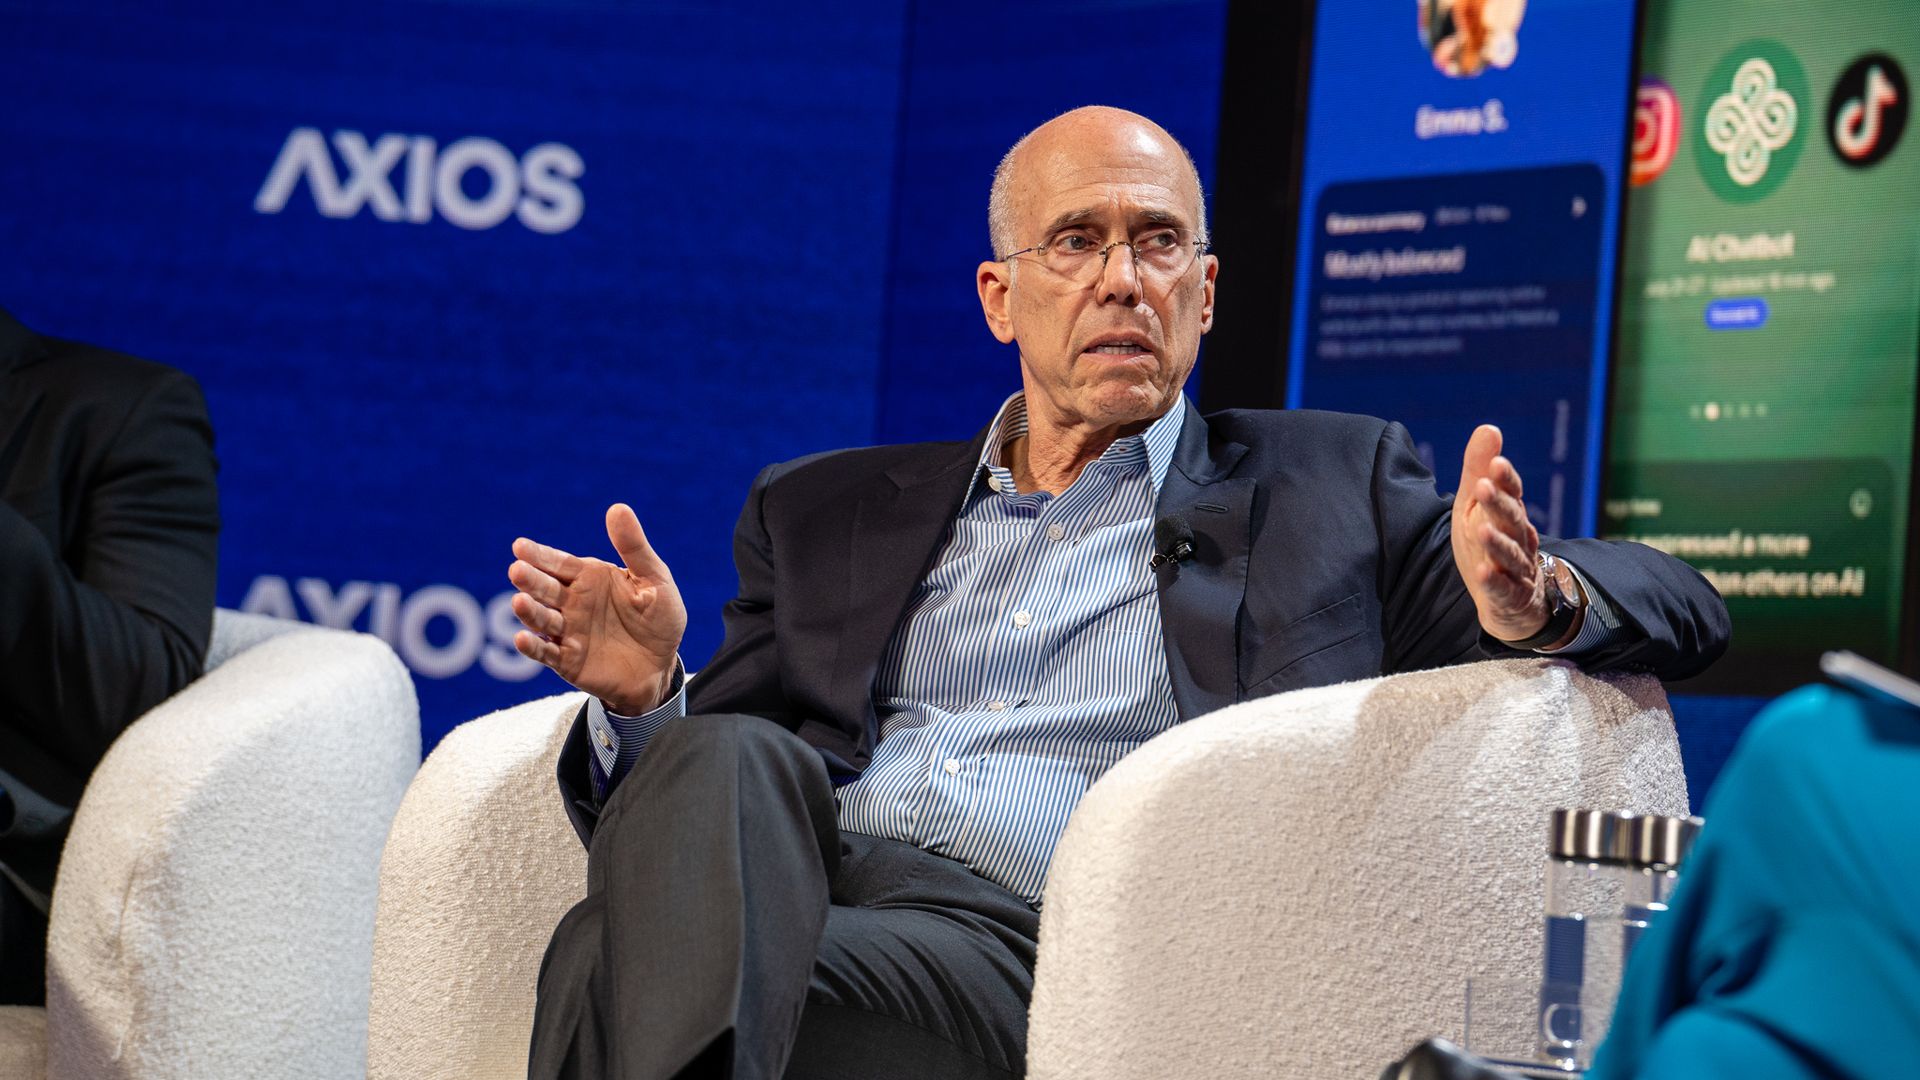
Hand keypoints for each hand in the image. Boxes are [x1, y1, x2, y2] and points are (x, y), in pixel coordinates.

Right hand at [508, 504, 687, 714]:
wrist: (663, 665)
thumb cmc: (659, 619)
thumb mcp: (654, 580)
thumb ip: (634, 547)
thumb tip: (618, 508)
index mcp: (589, 578)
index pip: (559, 563)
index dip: (539, 555)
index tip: (519, 546)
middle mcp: (572, 602)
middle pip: (546, 588)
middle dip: (530, 579)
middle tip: (517, 570)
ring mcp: (568, 631)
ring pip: (542, 619)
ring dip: (528, 611)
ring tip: (519, 601)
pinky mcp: (568, 661)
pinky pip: (546, 654)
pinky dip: (533, 648)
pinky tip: (522, 640)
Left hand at [1450, 425, 1549, 642]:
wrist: (1513, 600)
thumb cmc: (1490, 540)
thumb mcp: (1476, 505)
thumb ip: (1480, 470)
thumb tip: (1489, 427)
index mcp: (1509, 513)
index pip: (1512, 493)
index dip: (1506, 479)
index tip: (1496, 462)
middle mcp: (1518, 538)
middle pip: (1512, 520)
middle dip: (1499, 503)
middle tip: (1484, 486)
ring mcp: (1517, 568)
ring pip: (1510, 554)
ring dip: (1497, 542)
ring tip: (1481, 529)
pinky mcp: (1511, 596)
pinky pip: (1504, 589)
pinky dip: (1495, 582)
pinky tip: (1484, 573)